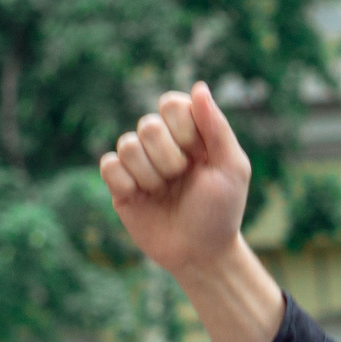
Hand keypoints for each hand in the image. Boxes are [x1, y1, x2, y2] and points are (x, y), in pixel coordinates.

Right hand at [98, 85, 283, 341]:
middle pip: (147, 125)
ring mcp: (139, 163)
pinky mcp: (120, 184)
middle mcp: (162, 143)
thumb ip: (217, 127)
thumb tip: (199, 87)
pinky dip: (128, 183)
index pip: (171, 104)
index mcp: (189, 134)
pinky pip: (109, 165)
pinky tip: (143, 197)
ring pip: (127, 145)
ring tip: (165, 192)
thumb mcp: (232, 168)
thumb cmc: (222, 211)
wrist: (202, 254)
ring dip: (151, 174)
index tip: (198, 154)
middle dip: (169, 158)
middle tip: (182, 179)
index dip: (182, 128)